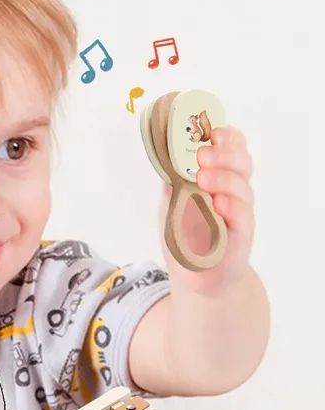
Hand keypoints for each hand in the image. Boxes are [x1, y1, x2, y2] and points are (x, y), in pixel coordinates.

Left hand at [159, 126, 254, 293]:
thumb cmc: (186, 238)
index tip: (213, 132)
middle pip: (242, 164)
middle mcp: (233, 193)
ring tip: (204, 176)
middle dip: (225, 154)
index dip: (228, 138)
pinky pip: (242, 218)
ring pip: (242, 188)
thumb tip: (166, 155)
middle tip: (203, 155)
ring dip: (224, 178)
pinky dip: (231, 207)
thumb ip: (173, 183)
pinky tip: (219, 203)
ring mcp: (239, 215)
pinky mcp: (240, 238)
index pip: (232, 150)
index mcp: (219, 180)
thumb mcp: (172, 206)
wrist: (196, 278)